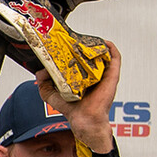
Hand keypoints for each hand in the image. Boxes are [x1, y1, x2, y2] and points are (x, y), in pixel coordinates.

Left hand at [45, 40, 119, 155]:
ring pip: (103, 55)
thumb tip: (40, 71)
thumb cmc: (71, 109)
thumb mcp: (50, 94)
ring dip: (97, 45)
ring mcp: (103, 74)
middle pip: (90, 56)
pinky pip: (115, 59)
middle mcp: (92, 75)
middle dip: (84, 46)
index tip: (65, 42)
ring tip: (89, 39)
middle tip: (76, 38)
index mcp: (79, 78)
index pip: (77, 60)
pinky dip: (111, 49)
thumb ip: (43, 82)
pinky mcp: (112, 76)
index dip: (72, 51)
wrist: (84, 118)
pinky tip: (104, 43)